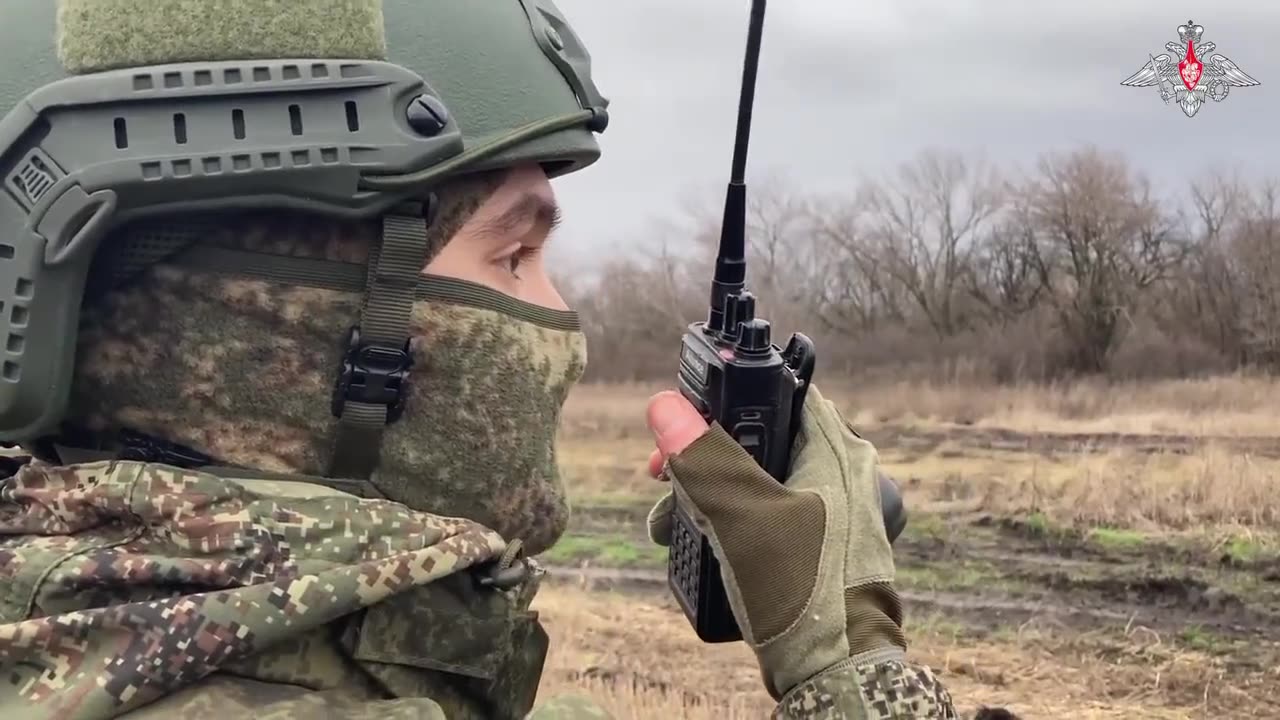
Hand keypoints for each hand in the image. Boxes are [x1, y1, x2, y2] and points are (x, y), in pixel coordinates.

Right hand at [643, 387, 905, 699]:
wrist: (837, 673)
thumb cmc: (801, 590)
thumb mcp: (740, 518)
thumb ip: (703, 459)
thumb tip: (665, 408)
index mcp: (839, 452)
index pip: (780, 397)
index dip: (728, 403)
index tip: (686, 424)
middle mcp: (846, 476)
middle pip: (762, 443)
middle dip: (706, 460)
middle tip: (665, 477)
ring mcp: (839, 515)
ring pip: (761, 485)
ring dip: (711, 498)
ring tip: (669, 524)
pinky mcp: (825, 549)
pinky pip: (772, 520)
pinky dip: (734, 526)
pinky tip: (700, 546)